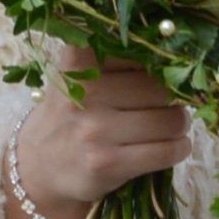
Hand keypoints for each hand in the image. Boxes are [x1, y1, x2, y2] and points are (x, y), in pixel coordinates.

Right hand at [8, 47, 188, 218]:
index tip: (160, 73)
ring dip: (179, 126)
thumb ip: (117, 59)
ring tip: (170, 128)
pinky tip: (173, 148)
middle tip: (168, 106)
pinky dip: (179, 149)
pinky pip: (167, 151)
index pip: (144, 52)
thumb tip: (179, 63)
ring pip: (171, 120)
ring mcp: (96, 129)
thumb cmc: (72, 115)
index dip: (160, 64)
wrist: (39, 166)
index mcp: (80, 60)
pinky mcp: (108, 162)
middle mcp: (87, 92)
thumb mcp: (79, 75)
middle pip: (162, 88)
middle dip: (174, 99)